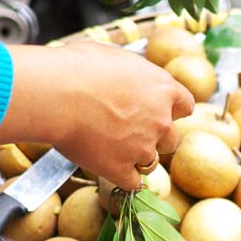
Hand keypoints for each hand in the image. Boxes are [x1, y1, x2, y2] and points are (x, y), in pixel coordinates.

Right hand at [0, 41, 194, 189]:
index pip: (185, 105)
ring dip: (136, 158)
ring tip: (111, 147)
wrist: (55, 94)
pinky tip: (110, 169)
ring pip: (150, 163)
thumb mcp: (114, 57)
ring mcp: (142, 148)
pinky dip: (122, 178)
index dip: (172, 111)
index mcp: (162, 89)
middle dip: (155, 138)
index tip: (160, 112)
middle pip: (171, 140)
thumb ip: (132, 75)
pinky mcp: (121, 169)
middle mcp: (160, 120)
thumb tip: (128, 78)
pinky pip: (132, 183)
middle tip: (130, 132)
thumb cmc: (77, 68)